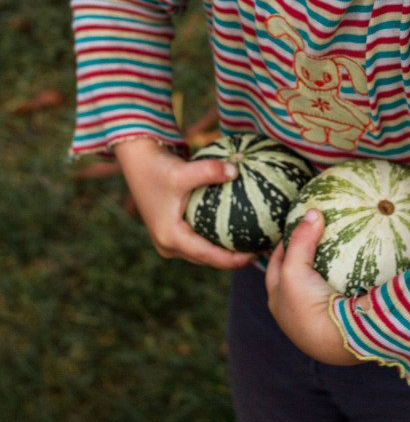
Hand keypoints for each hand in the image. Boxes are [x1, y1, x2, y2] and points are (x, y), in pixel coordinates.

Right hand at [114, 136, 254, 269]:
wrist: (138, 162)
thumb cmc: (158, 168)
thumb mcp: (184, 171)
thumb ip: (210, 171)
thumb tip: (236, 170)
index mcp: (170, 238)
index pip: (208, 257)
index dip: (233, 260)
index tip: (255, 255)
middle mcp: (169, 244)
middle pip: (207, 259)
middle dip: (232, 258)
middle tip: (260, 250)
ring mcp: (169, 239)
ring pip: (203, 252)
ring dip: (224, 250)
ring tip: (252, 243)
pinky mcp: (172, 230)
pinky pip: (199, 239)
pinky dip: (216, 237)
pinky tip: (236, 227)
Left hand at [265, 209, 358, 364]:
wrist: (339, 340)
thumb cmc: (307, 306)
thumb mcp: (294, 269)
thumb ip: (301, 240)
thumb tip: (312, 212)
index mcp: (278, 301)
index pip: (276, 265)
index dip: (283, 244)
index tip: (296, 226)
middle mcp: (296, 313)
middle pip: (297, 277)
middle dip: (305, 257)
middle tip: (317, 234)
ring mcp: (319, 319)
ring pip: (320, 287)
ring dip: (327, 270)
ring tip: (339, 247)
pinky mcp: (342, 321)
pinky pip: (343, 293)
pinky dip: (346, 279)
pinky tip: (357, 266)